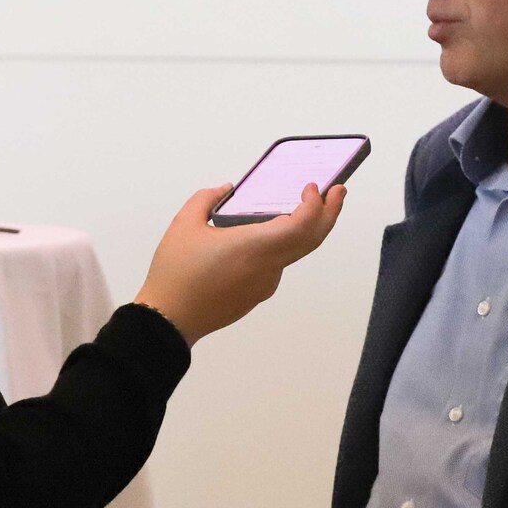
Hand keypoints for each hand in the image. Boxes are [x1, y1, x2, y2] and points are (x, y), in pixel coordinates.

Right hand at [135, 181, 345, 344]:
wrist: (169, 320)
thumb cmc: (175, 274)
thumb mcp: (184, 224)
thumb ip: (206, 199)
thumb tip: (225, 189)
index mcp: (254, 247)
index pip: (302, 225)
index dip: (314, 204)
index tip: (312, 187)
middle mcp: (267, 267)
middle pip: (312, 240)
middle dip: (329, 212)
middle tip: (338, 191)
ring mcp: (265, 284)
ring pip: (294, 252)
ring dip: (304, 229)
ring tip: (299, 206)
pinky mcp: (258, 294)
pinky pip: (277, 264)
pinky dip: (282, 245)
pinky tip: (265, 234)